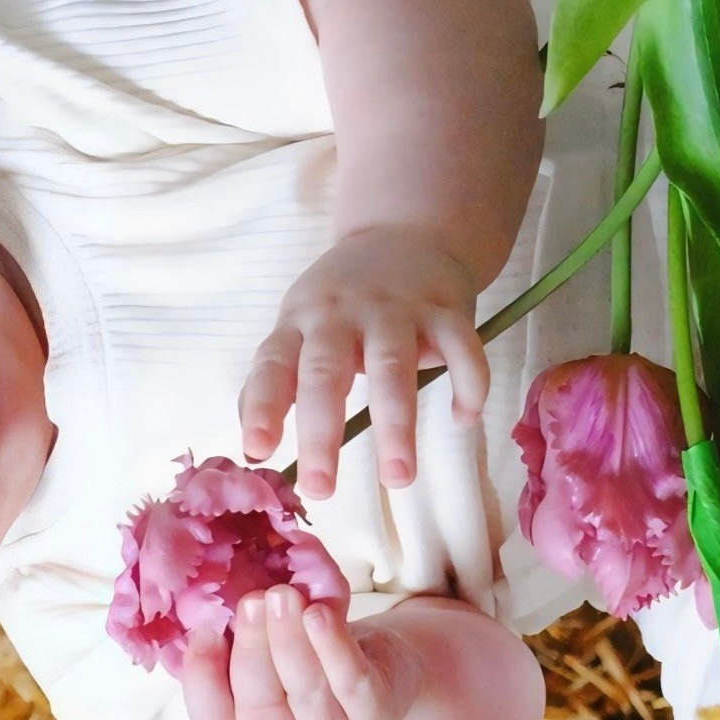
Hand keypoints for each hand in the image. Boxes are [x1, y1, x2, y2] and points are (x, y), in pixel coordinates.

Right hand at [180, 586, 420, 719]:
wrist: (378, 681)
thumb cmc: (306, 665)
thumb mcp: (267, 664)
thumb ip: (238, 644)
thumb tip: (209, 605)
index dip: (202, 680)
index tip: (204, 631)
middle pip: (258, 705)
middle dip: (253, 649)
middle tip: (251, 600)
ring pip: (306, 690)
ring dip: (291, 639)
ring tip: (281, 595)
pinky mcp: (373, 717)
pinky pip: (350, 680)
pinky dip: (332, 645)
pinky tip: (318, 613)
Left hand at [239, 226, 486, 496]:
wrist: (405, 232)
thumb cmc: (344, 300)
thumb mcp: (300, 324)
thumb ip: (279, 377)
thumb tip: (252, 446)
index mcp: (300, 322)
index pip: (273, 365)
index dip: (262, 407)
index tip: (258, 452)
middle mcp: (342, 313)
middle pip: (326, 373)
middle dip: (321, 433)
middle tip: (321, 488)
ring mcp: (395, 309)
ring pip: (393, 367)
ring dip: (396, 425)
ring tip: (397, 478)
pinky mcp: (445, 308)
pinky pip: (461, 348)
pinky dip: (467, 384)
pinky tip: (463, 418)